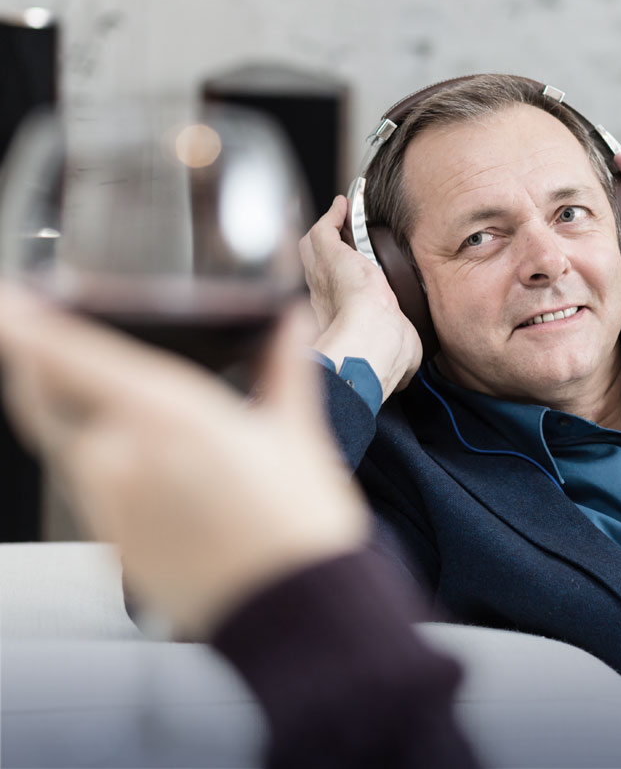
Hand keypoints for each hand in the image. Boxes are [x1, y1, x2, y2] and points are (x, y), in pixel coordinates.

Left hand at [0, 288, 368, 638]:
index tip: (12, 301)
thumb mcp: (298, 435)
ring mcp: (108, 502)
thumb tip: (286, 323)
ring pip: (72, 440)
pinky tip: (166, 474)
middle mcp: (122, 456)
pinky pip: (93, 483)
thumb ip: (283, 368)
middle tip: (66, 344)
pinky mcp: (110, 539)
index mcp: (167, 416)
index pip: (64, 355)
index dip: (25, 321)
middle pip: (49, 396)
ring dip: (89, 419)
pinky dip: (112, 464)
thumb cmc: (300, 528)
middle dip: (49, 366)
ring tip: (159, 428)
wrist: (295, 612)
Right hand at [300, 195, 422, 400]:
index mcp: (343, 323)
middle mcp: (325, 298)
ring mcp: (321, 276)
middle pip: (322, 271)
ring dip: (328, 231)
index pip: (338, 302)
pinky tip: (343, 205)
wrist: (369, 340)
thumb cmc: (381, 352)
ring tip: (341, 217)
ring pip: (315, 248)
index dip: (344, 290)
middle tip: (344, 240)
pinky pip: (323, 227)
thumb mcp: (398, 352)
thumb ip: (401, 353)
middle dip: (332, 256)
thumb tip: (405, 364)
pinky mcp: (326, 254)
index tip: (353, 284)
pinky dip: (332, 215)